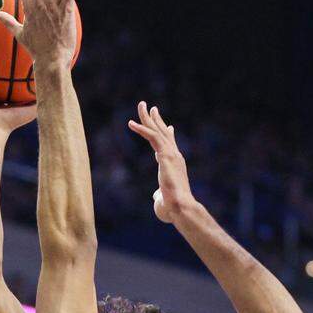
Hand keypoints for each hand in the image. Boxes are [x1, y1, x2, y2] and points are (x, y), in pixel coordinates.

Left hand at [127, 102, 195, 223]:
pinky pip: (152, 137)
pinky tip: (131, 123)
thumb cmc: (173, 207)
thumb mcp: (163, 198)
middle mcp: (175, 156)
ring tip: (141, 105)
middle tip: (149, 107)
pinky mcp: (165, 155)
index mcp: (175, 164)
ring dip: (148, 118)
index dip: (167, 134)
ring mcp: (171, 154)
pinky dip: (142, 129)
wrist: (181, 207)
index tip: (166, 125)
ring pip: (158, 131)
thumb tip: (156, 196)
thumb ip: (159, 194)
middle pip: (164, 133)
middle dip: (156, 119)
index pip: (170, 145)